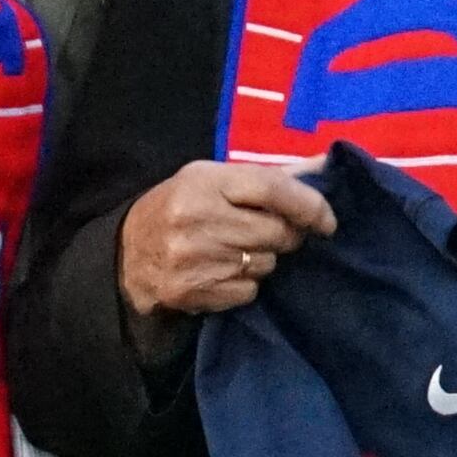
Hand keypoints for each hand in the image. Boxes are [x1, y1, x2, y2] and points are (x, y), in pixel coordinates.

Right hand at [119, 159, 334, 321]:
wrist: (128, 254)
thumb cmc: (181, 207)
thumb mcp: (215, 179)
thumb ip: (270, 176)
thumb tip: (325, 165)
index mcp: (206, 181)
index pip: (273, 189)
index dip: (310, 206)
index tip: (328, 222)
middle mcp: (198, 217)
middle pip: (276, 233)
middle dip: (285, 236)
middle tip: (269, 233)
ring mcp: (195, 257)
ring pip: (266, 264)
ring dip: (262, 259)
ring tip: (234, 249)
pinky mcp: (194, 291)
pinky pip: (249, 291)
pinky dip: (244, 284)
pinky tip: (221, 271)